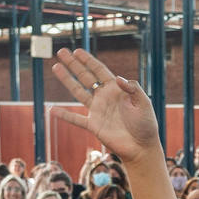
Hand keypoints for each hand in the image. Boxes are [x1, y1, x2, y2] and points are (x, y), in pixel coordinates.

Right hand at [51, 49, 162, 166]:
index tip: (77, 51)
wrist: (141, 147)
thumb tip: (118, 78)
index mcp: (116, 89)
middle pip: (85, 77)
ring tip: (56, 67)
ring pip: (78, 92)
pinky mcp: (94, 125)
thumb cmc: (146, 124)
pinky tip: (52, 110)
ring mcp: (97, 111)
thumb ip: (133, 89)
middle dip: (73, 64)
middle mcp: (104, 97)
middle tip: (61, 52)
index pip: (99, 71)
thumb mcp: (144, 103)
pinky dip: (64, 115)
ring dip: (66, 80)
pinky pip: (76, 119)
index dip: (88, 60)